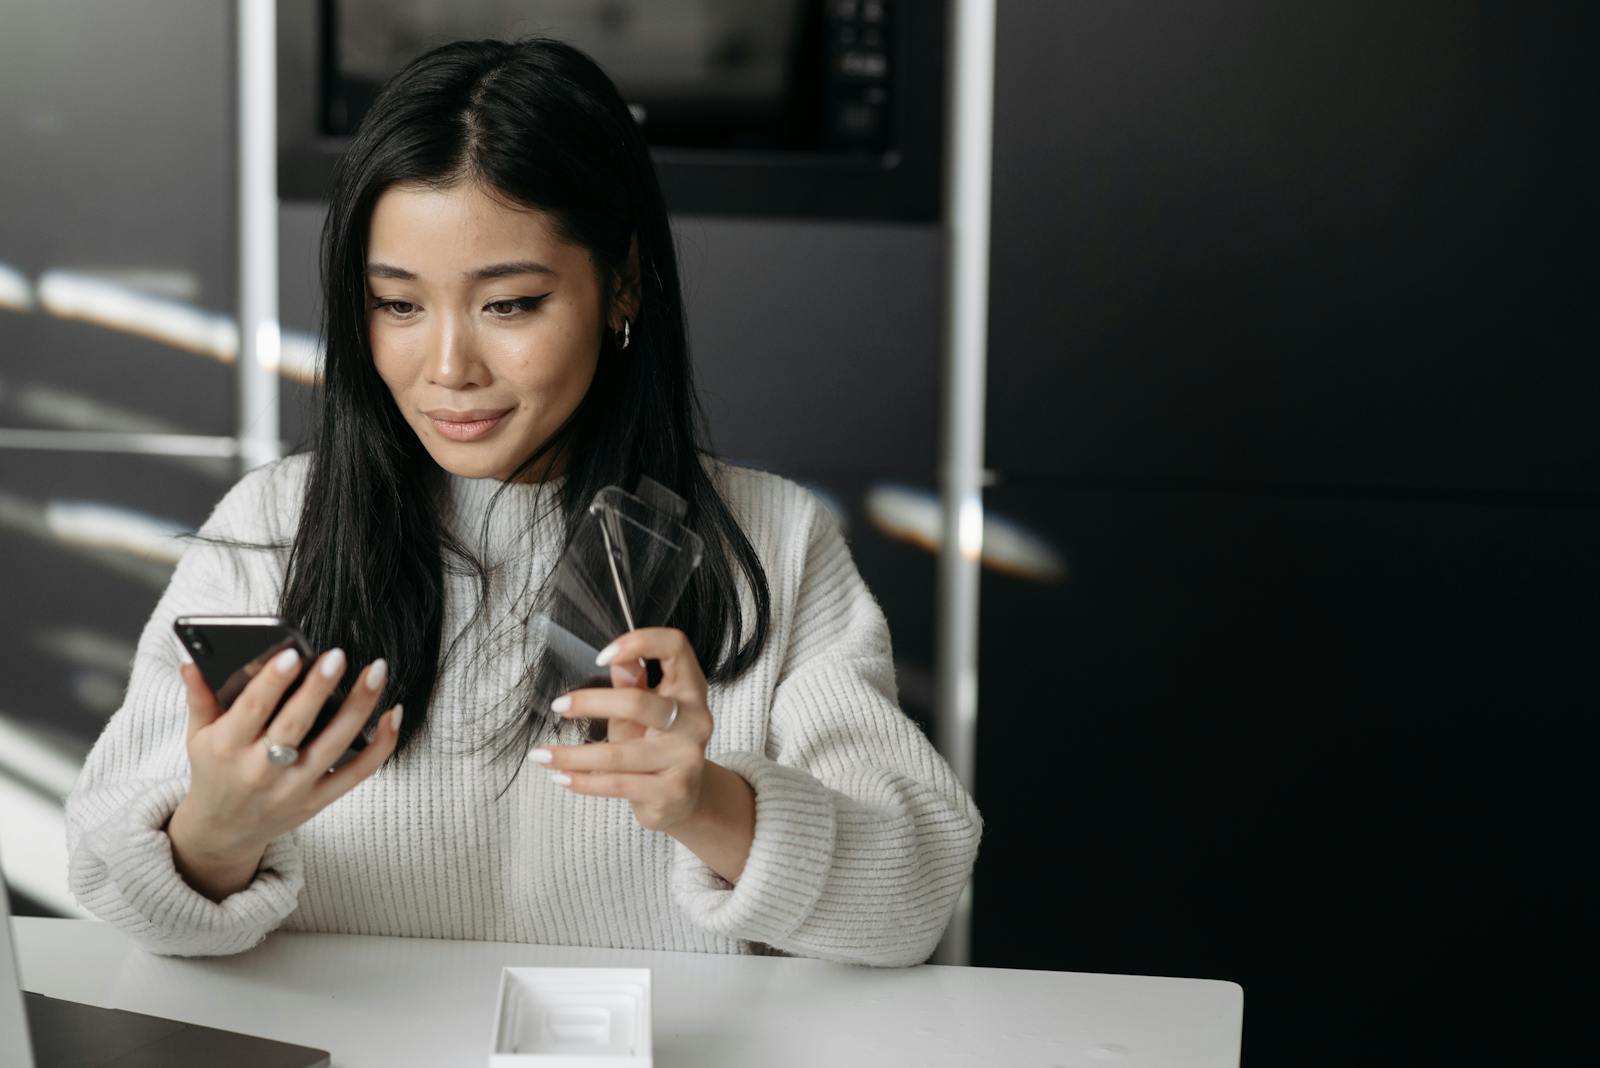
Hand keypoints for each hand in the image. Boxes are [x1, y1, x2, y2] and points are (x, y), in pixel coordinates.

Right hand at [167, 647, 400, 897]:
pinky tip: (393, 713)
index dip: (272, 683)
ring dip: (359, 707)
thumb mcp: (198, 736)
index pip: (251, 711)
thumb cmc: (215, 771)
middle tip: (338, 655)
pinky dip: (381, 745)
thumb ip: (200, 698)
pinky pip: (358, 772)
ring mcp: (295, 787)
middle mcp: (262, 771)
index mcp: (227, 749)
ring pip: (334, 745)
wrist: (223, 832)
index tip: (293, 654)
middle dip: (318, 690)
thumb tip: (191, 662)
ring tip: (376, 671)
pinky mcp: (321, 799)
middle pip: (296, 727)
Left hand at [535, 627, 713, 833]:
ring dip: (573, 755)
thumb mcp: (642, 713)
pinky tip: (562, 777)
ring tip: (542, 755)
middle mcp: (695, 720)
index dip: (640, 642)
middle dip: (591, 703)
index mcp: (690, 689)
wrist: (681, 798)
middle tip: (558, 706)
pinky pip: (618, 784)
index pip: (676, 647)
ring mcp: (687, 758)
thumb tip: (615, 659)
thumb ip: (632, 685)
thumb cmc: (656, 747)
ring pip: (619, 754)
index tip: (601, 656)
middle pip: (638, 703)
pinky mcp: (673, 791)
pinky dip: (584, 782)